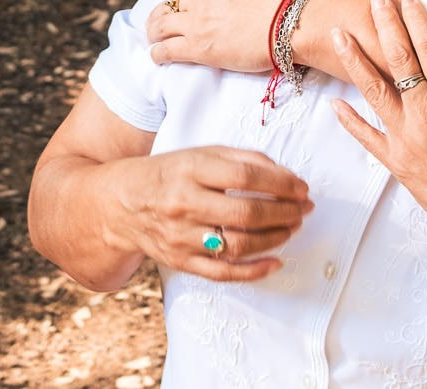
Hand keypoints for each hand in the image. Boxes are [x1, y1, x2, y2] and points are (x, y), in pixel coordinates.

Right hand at [112, 146, 313, 281]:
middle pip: (245, 212)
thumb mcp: (200, 154)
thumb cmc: (169, 174)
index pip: (246, 176)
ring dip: (274, 238)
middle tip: (304, 210)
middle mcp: (184, 203)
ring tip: (291, 228)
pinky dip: (254, 270)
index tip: (302, 187)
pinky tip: (275, 262)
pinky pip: (222, 272)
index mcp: (190, 169)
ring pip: (238, 244)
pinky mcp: (181, 261)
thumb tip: (284, 174)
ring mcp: (182, 236)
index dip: (281, 182)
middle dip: (284, 212)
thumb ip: (241, 158)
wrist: (122, 204)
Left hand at [149, 0, 311, 72]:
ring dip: (155, 32)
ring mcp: (199, 23)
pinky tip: (159, 56)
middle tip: (160, 20)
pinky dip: (158, 53)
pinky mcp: (202, 49)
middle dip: (162, 12)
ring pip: (161, 26)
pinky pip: (167, 51)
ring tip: (156, 39)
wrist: (301, 21)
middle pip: (169, 4)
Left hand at [330, 0, 426, 242]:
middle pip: (398, 59)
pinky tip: (334, 104)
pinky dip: (349, 121)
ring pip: (374, 91)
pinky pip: (367, 138)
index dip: (417, 20)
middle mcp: (425, 112)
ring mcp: (406, 137)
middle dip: (384, 25)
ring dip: (355, 61)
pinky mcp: (396, 161)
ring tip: (339, 36)